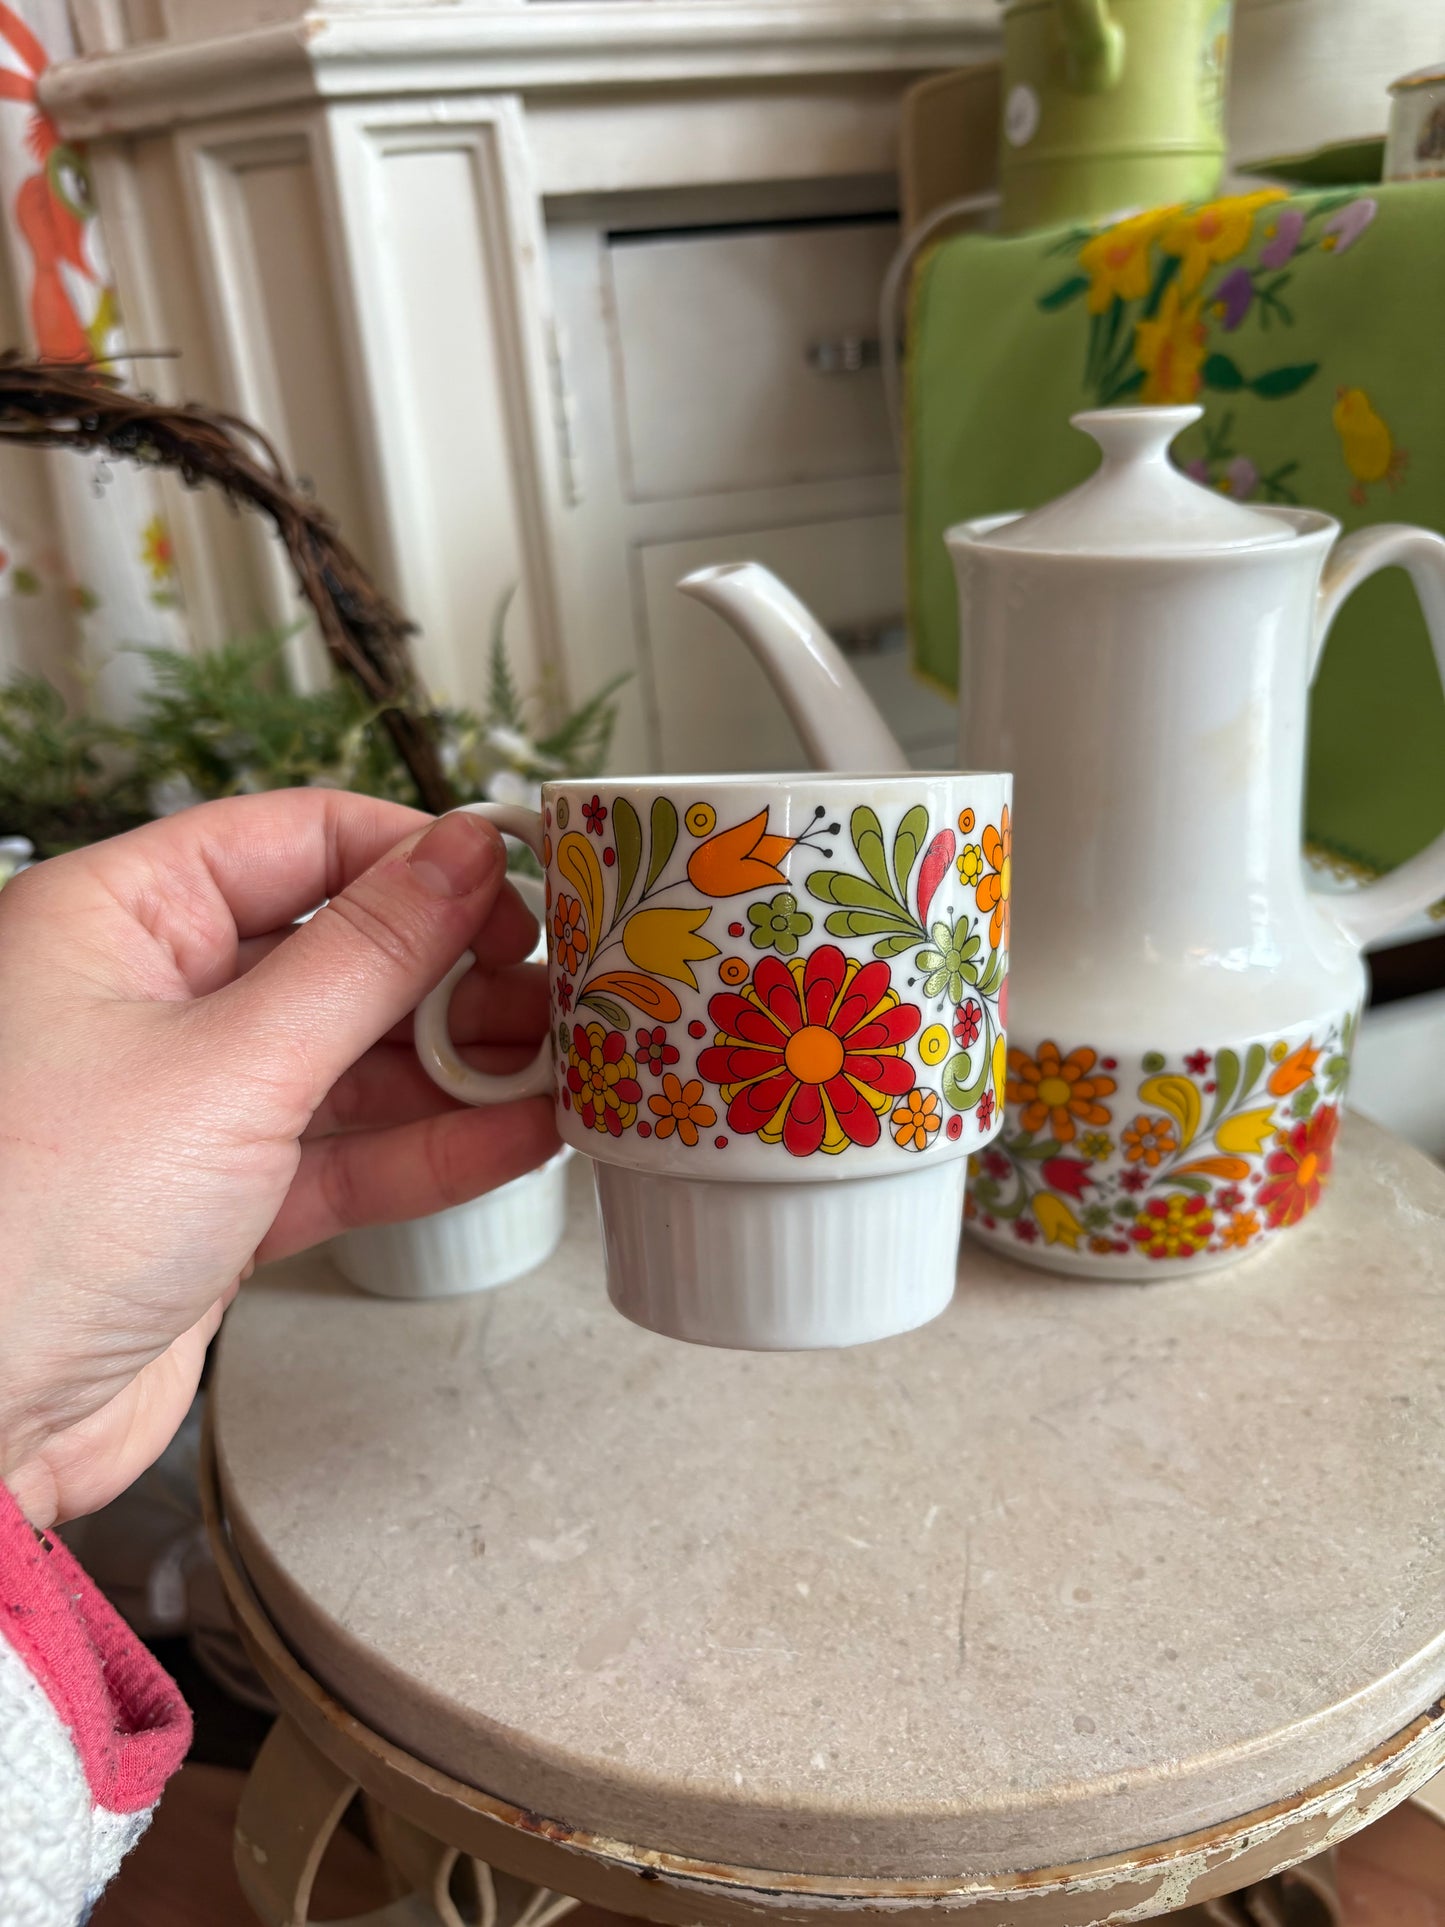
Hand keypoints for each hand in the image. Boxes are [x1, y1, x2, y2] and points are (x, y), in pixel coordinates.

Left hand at [0, 790, 558, 1527]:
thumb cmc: (35, 1221)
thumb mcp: (230, 1066)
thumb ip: (365, 960)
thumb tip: (462, 854)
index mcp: (119, 919)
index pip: (297, 840)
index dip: (415, 856)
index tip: (517, 889)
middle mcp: (152, 997)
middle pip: (337, 949)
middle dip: (454, 972)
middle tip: (560, 993)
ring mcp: (189, 1105)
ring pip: (353, 1057)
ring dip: (460, 1066)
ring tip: (568, 1066)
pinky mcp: (221, 1202)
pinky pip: (343, 1153)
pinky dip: (430, 1148)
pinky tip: (522, 1135)